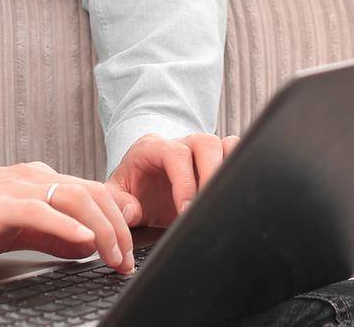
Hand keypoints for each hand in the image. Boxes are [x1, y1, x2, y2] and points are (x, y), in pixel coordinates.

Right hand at [0, 161, 136, 273]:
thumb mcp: (16, 229)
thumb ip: (52, 236)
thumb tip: (86, 246)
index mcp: (39, 179)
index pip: (92, 192)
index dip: (117, 219)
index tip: (128, 249)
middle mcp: (34, 176)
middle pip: (92, 192)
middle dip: (118, 227)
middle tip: (127, 260)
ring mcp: (17, 186)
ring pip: (75, 198)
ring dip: (102, 228)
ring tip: (113, 255)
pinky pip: (41, 210)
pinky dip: (67, 225)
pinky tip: (84, 239)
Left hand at [105, 132, 240, 228]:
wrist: (140, 191)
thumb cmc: (130, 191)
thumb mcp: (115, 197)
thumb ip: (117, 203)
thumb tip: (131, 210)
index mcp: (152, 148)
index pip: (175, 154)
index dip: (184, 181)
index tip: (185, 211)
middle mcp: (179, 144)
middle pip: (205, 143)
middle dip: (210, 175)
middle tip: (206, 207)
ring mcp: (199, 151)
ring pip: (225, 145)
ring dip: (227, 172)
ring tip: (220, 202)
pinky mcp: (215, 161)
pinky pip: (234, 154)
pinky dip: (238, 170)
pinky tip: (229, 196)